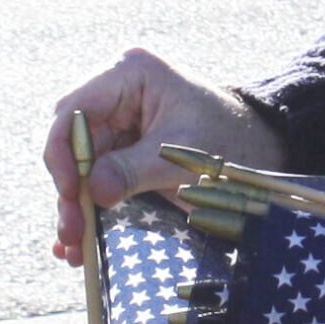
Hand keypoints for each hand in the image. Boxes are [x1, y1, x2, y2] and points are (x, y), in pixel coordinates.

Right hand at [43, 48, 286, 264]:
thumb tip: (91, 193)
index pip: (74, 111)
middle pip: (73, 144)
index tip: (69, 191)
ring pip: (80, 169)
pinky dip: (87, 210)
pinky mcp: (123, 153)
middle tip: (71, 231)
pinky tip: (75, 245)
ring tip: (72, 249)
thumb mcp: (182, 157)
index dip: (63, 153)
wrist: (261, 151)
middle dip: (69, 190)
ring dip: (75, 208)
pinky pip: (95, 180)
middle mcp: (116, 96)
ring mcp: (119, 125)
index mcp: (130, 75)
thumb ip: (134, 171)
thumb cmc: (229, 140)